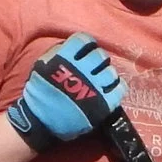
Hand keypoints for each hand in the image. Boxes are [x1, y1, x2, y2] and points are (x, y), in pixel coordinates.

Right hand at [7, 32, 125, 152]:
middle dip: (98, 59)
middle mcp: (81, 69)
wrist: (41, 121)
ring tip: (101, 79)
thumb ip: (58, 52)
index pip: (83, 40)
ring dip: (107, 73)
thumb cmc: (41, 92)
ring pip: (111, 71)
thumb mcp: (42, 65)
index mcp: (64, 57)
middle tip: (94, 66)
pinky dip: (117, 86)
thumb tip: (75, 46)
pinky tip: (110, 89)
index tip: (86, 50)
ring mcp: (94, 86)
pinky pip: (120, 88)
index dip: (87, 43)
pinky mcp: (104, 103)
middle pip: (100, 55)